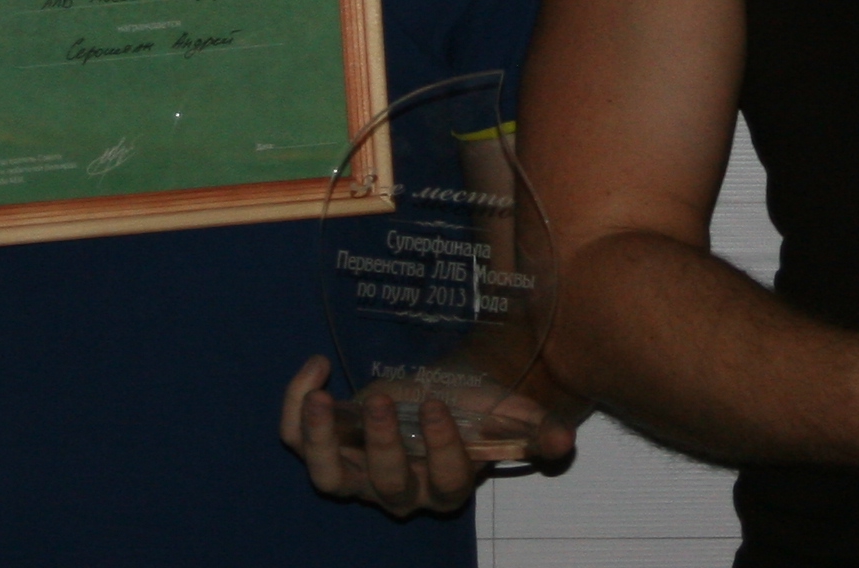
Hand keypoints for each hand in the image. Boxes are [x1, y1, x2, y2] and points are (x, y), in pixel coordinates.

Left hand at [280, 355, 572, 516]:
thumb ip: (534, 429)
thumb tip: (564, 441)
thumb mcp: (505, 413)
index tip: (439, 405)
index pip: (446, 482)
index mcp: (446, 484)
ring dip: (320, 443)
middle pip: (388, 486)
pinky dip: (294, 409)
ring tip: (322, 400)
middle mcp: (399, 490)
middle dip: (383, 446)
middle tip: (383, 401)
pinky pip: (295, 441)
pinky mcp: (327, 447)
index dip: (441, 449)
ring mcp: (357, 474)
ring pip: (328, 479)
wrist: (435, 393)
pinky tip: (315, 368)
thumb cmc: (471, 405)